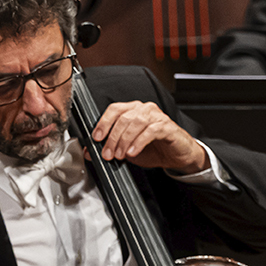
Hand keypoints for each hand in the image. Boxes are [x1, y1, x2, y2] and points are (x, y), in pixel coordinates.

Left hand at [89, 100, 207, 173]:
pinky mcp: (167, 126)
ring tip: (120, 155)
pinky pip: (150, 131)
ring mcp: (157, 116)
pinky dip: (139, 142)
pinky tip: (133, 152)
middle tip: (107, 154)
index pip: (114, 109)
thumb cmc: (153, 149)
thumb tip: (88, 152)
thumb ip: (109, 148)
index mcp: (133, 110)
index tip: (96, 138)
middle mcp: (144, 109)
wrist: (176, 156)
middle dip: (112, 138)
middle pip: (123, 118)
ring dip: (124, 141)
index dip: (103, 123)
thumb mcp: (126, 150)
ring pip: (135, 123)